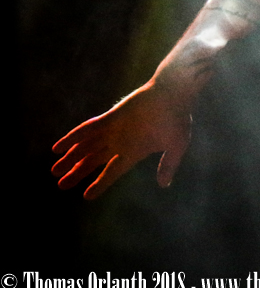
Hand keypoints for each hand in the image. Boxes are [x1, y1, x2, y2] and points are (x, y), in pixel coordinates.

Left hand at [51, 82, 191, 199]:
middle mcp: (120, 142)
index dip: (99, 184)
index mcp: (135, 151)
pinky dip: (72, 139)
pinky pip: (87, 129)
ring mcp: (114, 129)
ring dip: (70, 158)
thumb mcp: (177, 144)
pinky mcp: (110, 116)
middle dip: (77, 172)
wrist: (174, 92)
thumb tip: (164, 185)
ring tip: (54, 171)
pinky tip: (58, 148)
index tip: (86, 196)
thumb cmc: (178, 118)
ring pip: (86, 147)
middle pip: (93, 160)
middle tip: (61, 186)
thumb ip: (169, 164)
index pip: (112, 171)